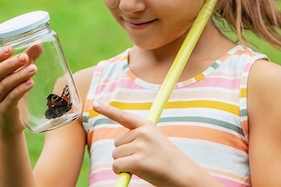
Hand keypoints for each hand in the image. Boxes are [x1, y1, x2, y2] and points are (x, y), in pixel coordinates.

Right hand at [0, 45, 40, 134]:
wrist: (11, 124)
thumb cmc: (15, 95)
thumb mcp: (21, 76)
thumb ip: (28, 60)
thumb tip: (39, 43)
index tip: (10, 48)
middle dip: (11, 63)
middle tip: (25, 57)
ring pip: (5, 85)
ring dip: (19, 75)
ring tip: (34, 69)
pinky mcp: (5, 110)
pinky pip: (11, 98)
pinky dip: (21, 90)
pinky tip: (30, 83)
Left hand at [92, 102, 216, 186]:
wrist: (184, 175)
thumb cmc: (169, 161)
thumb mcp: (155, 143)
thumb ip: (138, 139)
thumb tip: (117, 149)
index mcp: (147, 126)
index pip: (124, 116)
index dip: (108, 110)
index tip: (95, 104)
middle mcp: (142, 133)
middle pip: (117, 143)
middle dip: (125, 154)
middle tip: (144, 160)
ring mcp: (140, 146)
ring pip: (116, 156)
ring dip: (125, 164)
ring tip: (144, 166)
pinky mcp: (138, 161)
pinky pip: (117, 166)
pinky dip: (122, 172)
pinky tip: (137, 172)